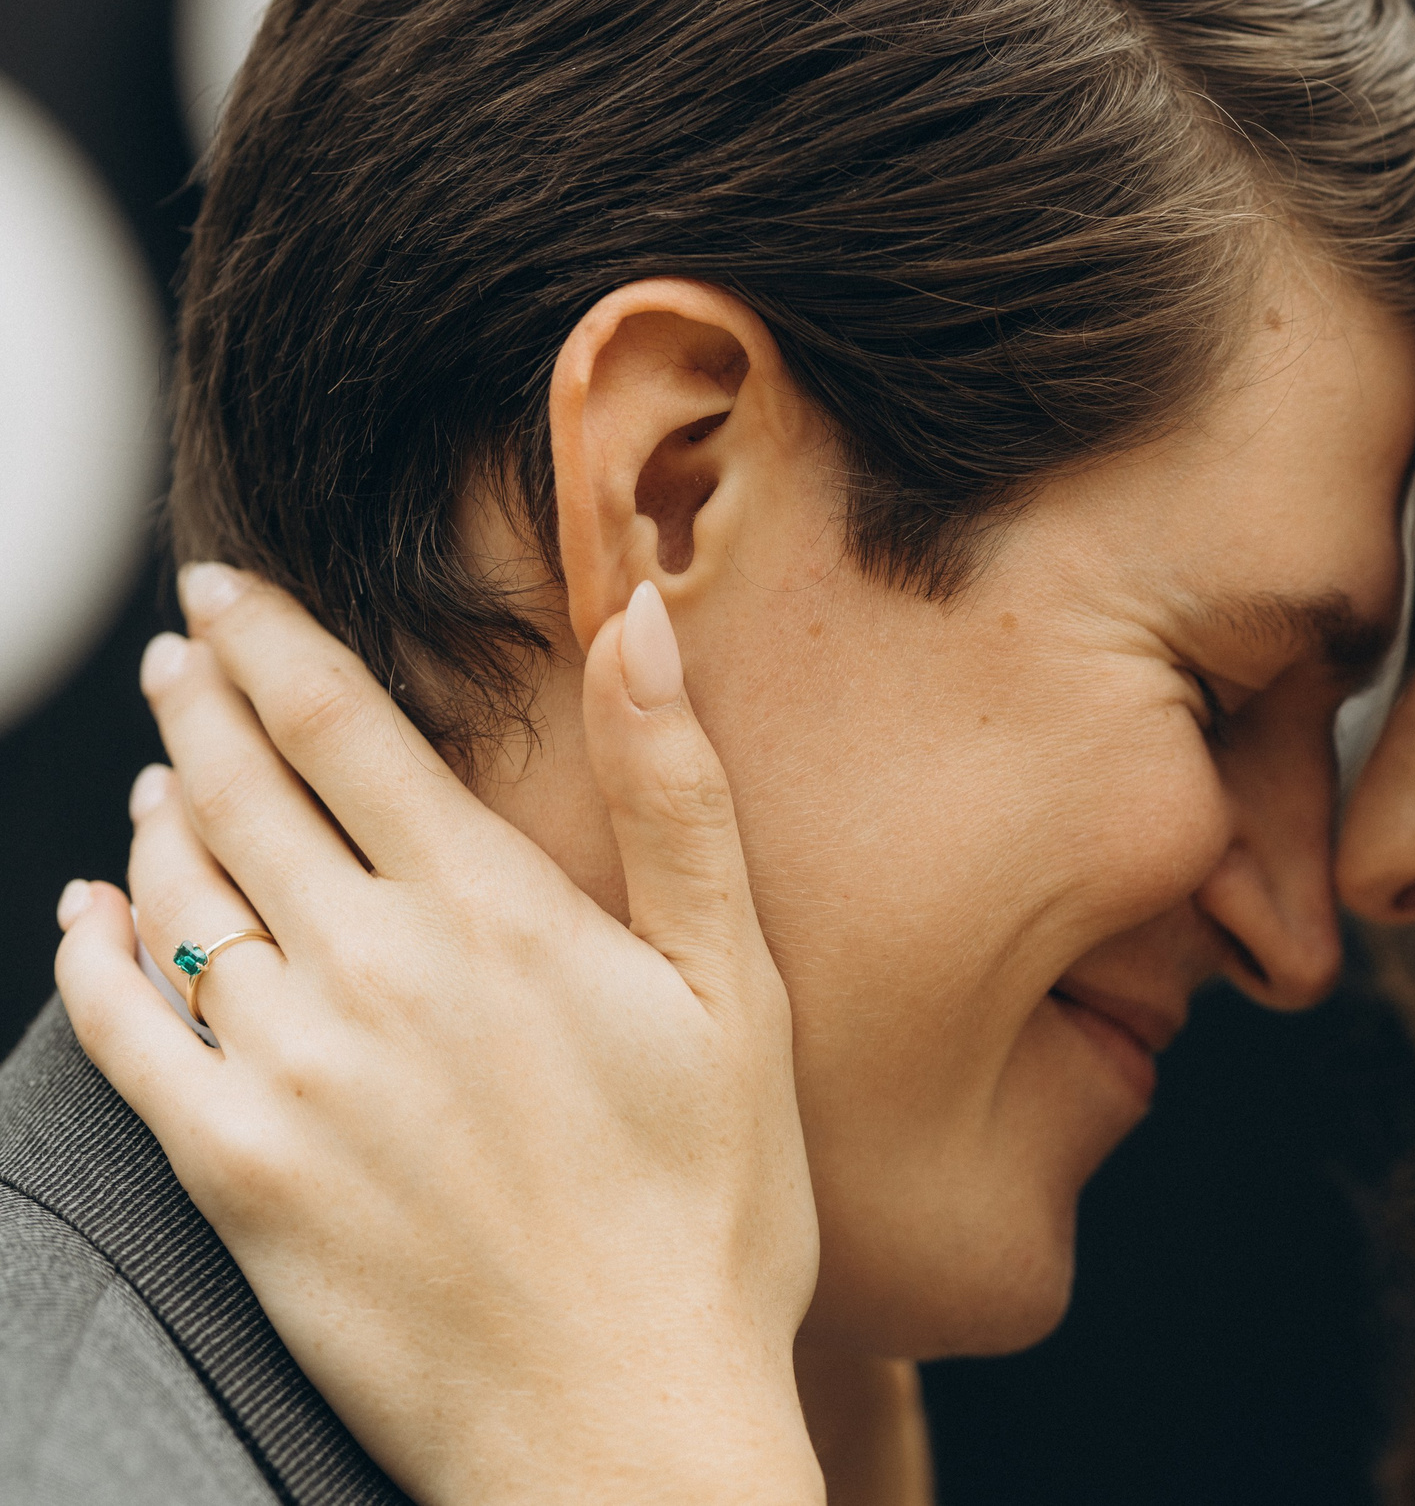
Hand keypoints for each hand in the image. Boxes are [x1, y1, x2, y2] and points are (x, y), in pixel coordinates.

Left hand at [56, 567, 828, 1505]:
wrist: (623, 1416)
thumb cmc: (713, 1207)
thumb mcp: (737, 987)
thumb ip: (677, 798)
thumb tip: (645, 626)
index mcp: (495, 912)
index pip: (344, 727)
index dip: (275, 642)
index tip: (230, 589)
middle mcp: (373, 970)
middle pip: (241, 792)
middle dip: (200, 706)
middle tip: (180, 654)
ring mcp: (289, 1072)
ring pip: (175, 898)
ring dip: (155, 816)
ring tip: (156, 778)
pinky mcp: (233, 1171)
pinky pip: (118, 1033)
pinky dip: (89, 956)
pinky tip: (84, 919)